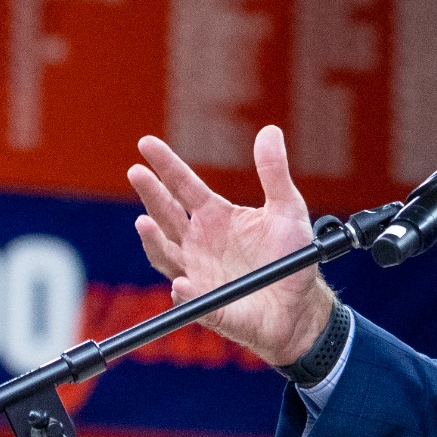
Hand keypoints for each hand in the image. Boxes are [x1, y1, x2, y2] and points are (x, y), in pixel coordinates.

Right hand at [128, 126, 335, 367]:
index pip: (183, 185)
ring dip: (153, 240)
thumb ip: (274, 172)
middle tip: (137, 172)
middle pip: (166, 214)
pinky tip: (182, 282)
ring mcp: (197, 273)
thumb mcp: (288, 209)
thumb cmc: (291, 258)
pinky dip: (184, 291)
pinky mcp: (207, 306)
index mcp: (214, 216)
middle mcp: (197, 242)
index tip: (146, 143)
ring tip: (144, 222)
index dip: (165, 164)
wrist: (299, 306)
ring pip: (165, 255)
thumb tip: (270, 130)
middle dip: (150, 193)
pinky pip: (192, 299)